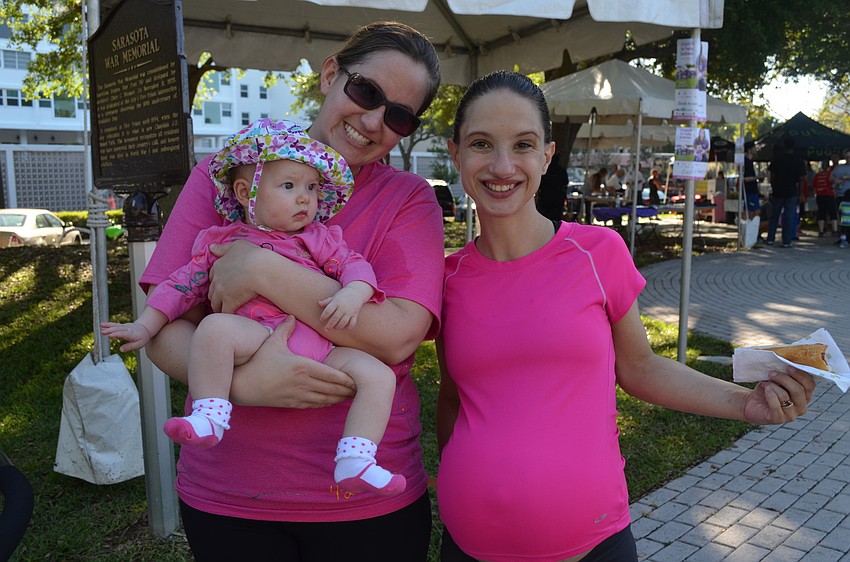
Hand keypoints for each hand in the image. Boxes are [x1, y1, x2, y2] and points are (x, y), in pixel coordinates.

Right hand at [100, 321, 150, 352]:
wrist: (145, 329)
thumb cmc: (142, 338)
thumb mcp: (139, 344)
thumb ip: (130, 347)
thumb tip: (121, 350)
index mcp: (132, 334)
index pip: (123, 334)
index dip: (116, 334)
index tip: (110, 336)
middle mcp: (127, 329)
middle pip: (118, 329)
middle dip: (110, 330)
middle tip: (102, 332)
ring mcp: (124, 326)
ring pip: (116, 326)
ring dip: (108, 326)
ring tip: (101, 326)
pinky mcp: (122, 326)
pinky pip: (115, 325)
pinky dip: (109, 324)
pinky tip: (102, 325)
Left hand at [208, 240, 266, 312]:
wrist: (261, 269)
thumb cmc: (253, 255)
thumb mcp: (238, 245)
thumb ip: (224, 248)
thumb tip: (211, 248)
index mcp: (218, 266)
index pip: (212, 277)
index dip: (217, 282)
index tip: (223, 286)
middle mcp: (216, 279)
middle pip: (212, 292)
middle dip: (216, 296)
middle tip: (224, 300)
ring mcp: (221, 292)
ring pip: (215, 304)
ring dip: (220, 307)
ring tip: (227, 310)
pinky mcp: (229, 302)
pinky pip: (224, 312)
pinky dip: (228, 314)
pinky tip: (233, 317)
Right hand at [229, 315, 355, 407]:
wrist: (242, 385)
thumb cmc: (257, 362)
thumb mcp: (272, 342)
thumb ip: (285, 328)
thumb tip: (292, 315)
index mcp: (302, 366)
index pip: (331, 374)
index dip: (346, 378)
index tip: (357, 378)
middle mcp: (302, 383)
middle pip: (332, 389)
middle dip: (347, 389)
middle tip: (360, 388)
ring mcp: (297, 395)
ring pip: (325, 399)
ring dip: (339, 398)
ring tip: (351, 396)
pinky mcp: (291, 404)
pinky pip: (313, 405)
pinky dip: (325, 403)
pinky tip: (332, 401)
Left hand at [318, 286, 363, 329]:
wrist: (357, 292)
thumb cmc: (343, 295)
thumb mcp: (334, 296)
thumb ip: (327, 301)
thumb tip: (318, 303)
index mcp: (337, 302)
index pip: (328, 310)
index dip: (324, 316)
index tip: (321, 319)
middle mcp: (343, 307)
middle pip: (335, 318)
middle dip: (330, 325)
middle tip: (326, 329)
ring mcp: (350, 311)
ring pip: (343, 322)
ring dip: (338, 327)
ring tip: (334, 328)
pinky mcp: (355, 315)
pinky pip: (352, 324)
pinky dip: (348, 327)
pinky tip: (343, 327)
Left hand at [742, 368, 815, 423]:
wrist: (750, 403)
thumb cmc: (766, 389)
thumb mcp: (777, 379)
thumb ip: (786, 373)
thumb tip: (788, 361)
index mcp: (805, 396)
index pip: (810, 385)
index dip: (801, 374)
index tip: (788, 366)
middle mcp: (801, 407)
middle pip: (799, 390)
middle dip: (784, 379)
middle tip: (772, 373)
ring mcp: (791, 415)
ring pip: (786, 396)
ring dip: (774, 386)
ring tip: (765, 383)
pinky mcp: (779, 419)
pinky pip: (776, 404)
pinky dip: (770, 394)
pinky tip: (765, 389)